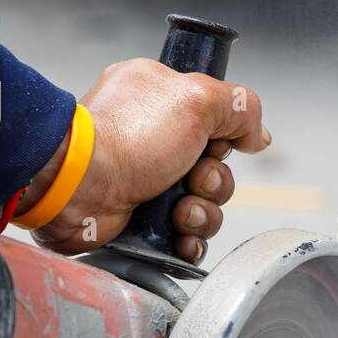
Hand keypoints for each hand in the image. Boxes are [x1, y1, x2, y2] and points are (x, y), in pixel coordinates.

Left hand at [26, 59, 268, 258]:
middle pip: (215, 167)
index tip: (215, 142)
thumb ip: (240, 106)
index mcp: (160, 97)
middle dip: (214, 181)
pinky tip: (180, 237)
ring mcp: (146, 180)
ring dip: (203, 212)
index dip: (224, 138)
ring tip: (180, 212)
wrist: (78, 187)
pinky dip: (189, 239)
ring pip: (204, 203)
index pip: (214, 120)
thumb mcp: (196, 98)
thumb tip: (258, 135)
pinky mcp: (140, 218)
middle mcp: (153, 138)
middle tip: (193, 178)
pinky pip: (184, 234)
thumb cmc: (128, 136)